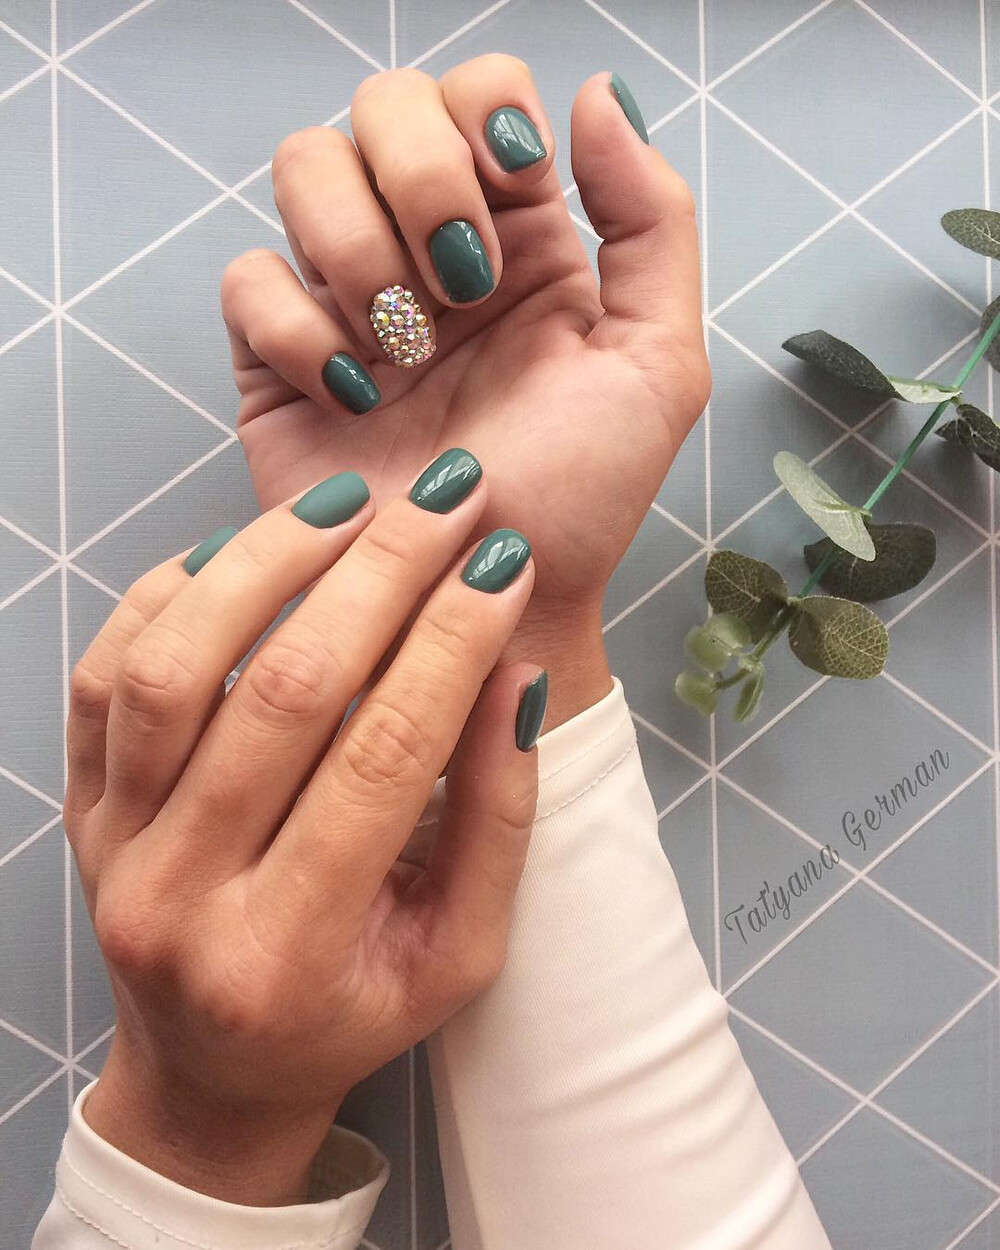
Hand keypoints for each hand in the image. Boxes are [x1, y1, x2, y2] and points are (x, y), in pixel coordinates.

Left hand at [65, 455, 541, 1204]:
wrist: (211, 1072)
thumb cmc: (351, 1013)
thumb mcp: (460, 952)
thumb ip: (496, 821)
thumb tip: (512, 679)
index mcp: (288, 951)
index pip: (384, 758)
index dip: (451, 646)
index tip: (502, 564)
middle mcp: (180, 898)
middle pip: (284, 693)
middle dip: (380, 577)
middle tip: (445, 500)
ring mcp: (112, 847)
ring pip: (176, 668)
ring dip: (266, 563)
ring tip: (347, 505)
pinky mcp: (79, 808)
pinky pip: (103, 676)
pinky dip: (167, 596)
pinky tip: (241, 552)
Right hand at [221, 58, 708, 727]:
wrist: (488, 604)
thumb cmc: (581, 503)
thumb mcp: (656, 366)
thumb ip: (651, 224)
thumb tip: (594, 96)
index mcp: (522, 238)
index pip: (479, 93)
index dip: (483, 113)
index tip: (513, 190)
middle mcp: (431, 252)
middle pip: (381, 106)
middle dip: (419, 178)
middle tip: (459, 287)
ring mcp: (350, 300)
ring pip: (303, 167)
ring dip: (355, 245)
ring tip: (404, 351)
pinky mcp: (280, 361)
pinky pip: (248, 279)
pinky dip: (296, 328)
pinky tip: (351, 395)